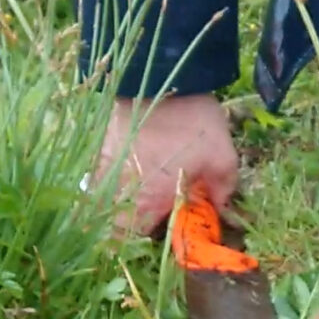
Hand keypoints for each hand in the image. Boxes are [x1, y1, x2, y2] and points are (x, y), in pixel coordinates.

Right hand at [92, 94, 238, 235]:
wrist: (159, 79)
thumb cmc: (194, 123)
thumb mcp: (223, 159)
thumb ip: (223, 191)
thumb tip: (222, 209)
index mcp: (151, 201)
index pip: (141, 239)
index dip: (154, 239)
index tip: (169, 229)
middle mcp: (121, 192)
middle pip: (114, 229)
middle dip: (129, 230)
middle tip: (152, 218)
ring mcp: (103, 171)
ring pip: (100, 206)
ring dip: (115, 210)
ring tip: (137, 202)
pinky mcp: (97, 151)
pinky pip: (95, 181)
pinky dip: (106, 186)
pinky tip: (125, 179)